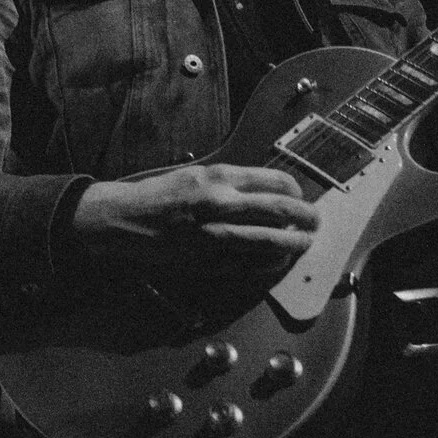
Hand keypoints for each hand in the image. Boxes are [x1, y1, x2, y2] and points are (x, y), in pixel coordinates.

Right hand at [67, 163, 319, 270]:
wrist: (124, 220)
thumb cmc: (158, 195)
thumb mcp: (197, 174)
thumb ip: (232, 181)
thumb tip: (268, 191)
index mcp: (220, 177)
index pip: (277, 180)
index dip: (297, 192)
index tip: (300, 198)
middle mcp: (222, 203)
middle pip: (282, 210)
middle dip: (307, 218)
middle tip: (314, 223)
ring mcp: (216, 233)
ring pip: (271, 240)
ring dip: (294, 244)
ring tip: (303, 245)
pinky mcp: (208, 259)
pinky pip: (250, 264)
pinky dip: (269, 263)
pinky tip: (276, 261)